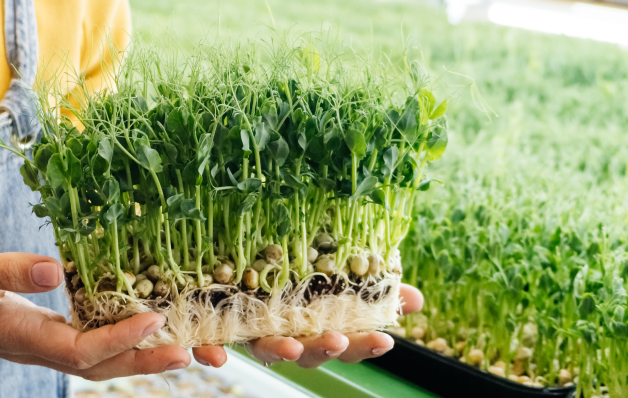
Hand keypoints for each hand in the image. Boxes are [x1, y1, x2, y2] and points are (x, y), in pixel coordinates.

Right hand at [0, 246, 189, 380]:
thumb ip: (9, 270)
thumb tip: (55, 269)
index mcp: (19, 335)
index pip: (79, 348)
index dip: (119, 338)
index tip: (154, 318)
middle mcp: (34, 347)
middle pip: (99, 366)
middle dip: (146, 360)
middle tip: (193, 351)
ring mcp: (38, 343)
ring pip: (97, 360)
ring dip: (140, 355)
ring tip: (185, 347)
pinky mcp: (40, 332)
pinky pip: (87, 344)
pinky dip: (120, 340)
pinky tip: (143, 325)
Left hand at [190, 284, 424, 368]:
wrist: (221, 270)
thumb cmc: (288, 280)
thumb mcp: (332, 277)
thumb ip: (370, 290)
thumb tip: (416, 299)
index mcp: (314, 327)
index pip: (346, 342)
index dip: (363, 344)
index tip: (384, 339)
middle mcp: (284, 335)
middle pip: (307, 351)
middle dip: (323, 349)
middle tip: (336, 340)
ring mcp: (250, 334)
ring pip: (265, 350)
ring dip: (278, 351)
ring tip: (288, 345)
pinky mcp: (214, 329)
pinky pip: (210, 346)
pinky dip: (210, 353)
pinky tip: (213, 356)